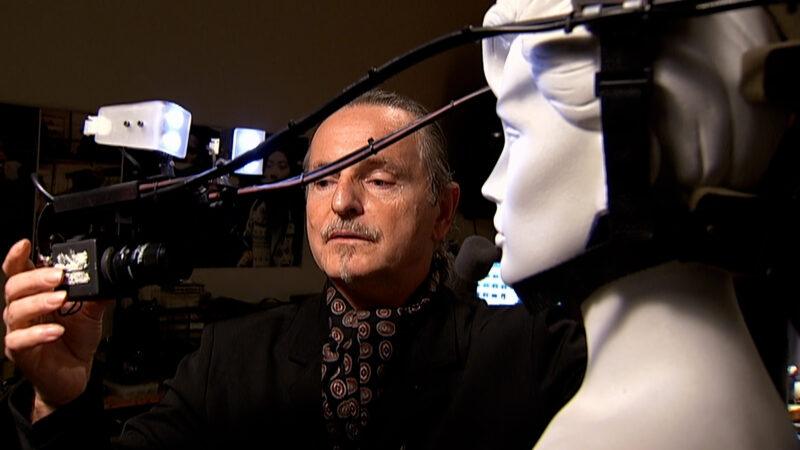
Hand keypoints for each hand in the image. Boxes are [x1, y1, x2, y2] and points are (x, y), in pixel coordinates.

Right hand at [3, 239, 108, 421]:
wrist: (75, 374)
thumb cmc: (76, 340)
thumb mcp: (91, 313)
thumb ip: (94, 295)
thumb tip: (106, 278)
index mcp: (36, 295)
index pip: (19, 272)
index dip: (17, 257)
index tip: (26, 244)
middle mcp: (23, 310)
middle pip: (14, 287)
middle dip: (35, 278)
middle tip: (58, 277)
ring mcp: (20, 331)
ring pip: (15, 311)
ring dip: (39, 302)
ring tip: (60, 300)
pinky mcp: (21, 352)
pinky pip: (20, 340)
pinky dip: (38, 333)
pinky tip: (55, 330)